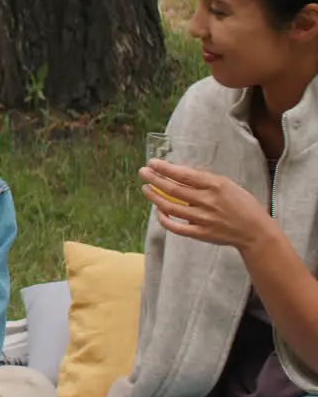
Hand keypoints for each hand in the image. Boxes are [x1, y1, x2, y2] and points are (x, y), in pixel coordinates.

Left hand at [140, 158, 278, 249]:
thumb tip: (180, 173)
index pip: (184, 175)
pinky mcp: (200, 233)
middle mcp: (207, 201)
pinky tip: (158, 211)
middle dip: (155, 179)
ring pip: (171, 207)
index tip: (152, 163)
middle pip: (173, 189)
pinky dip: (164, 219)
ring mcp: (203, 219)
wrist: (255, 231)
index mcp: (215, 186)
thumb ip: (205, 180)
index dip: (165, 168)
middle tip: (143, 172)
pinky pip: (176, 227)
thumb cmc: (241, 204)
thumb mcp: (227, 185)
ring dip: (155, 197)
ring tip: (146, 188)